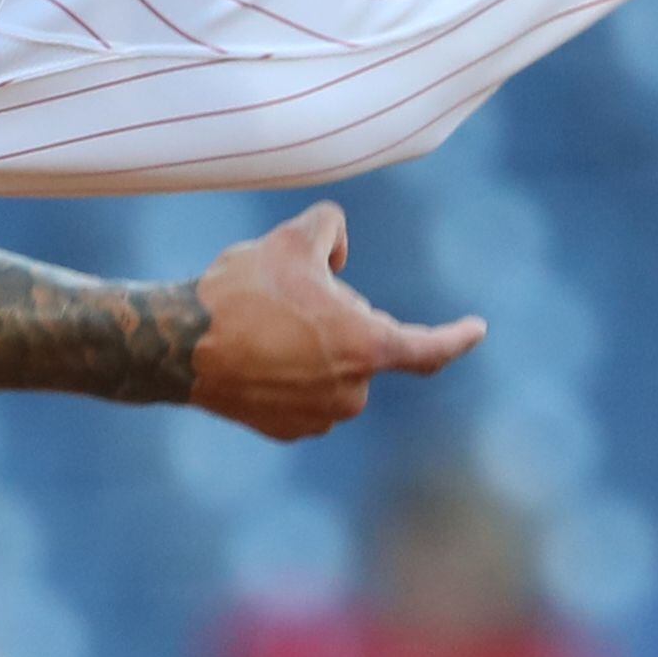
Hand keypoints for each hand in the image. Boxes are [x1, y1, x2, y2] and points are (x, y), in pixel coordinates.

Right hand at [188, 202, 486, 440]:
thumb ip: (332, 227)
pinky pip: (306, 394)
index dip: (457, 337)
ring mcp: (319, 416)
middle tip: (288, 295)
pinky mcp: (287, 429)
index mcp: (366, 347)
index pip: (429, 349)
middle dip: (339, 318)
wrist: (181, 345)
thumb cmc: (242, 292)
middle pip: (364, 344)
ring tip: (263, 324)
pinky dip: (291, 373)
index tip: (476, 330)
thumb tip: (340, 255)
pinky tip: (254, 353)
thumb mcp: (293, 237)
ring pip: (334, 369)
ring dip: (314, 347)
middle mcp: (352, 391)